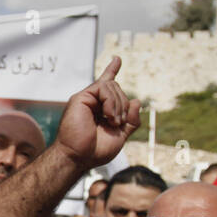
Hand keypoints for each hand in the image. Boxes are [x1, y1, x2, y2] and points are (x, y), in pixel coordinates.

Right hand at [54, 57, 140, 171]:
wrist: (79, 157)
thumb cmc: (95, 151)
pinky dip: (111, 101)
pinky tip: (108, 116)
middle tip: (118, 123)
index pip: (107, 86)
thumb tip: (137, 102)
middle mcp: (92, 102)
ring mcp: (86, 99)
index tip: (117, 59)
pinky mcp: (81, 97)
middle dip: (124, 104)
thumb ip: (130, 121)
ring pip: (111, 86)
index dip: (112, 71)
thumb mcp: (120, 136)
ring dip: (118, 104)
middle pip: (116, 88)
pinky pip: (103, 86)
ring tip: (113, 121)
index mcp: (99, 109)